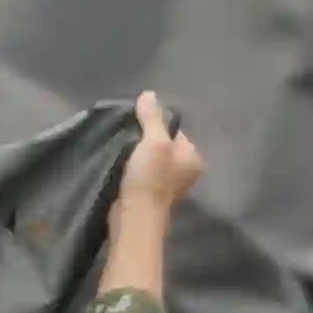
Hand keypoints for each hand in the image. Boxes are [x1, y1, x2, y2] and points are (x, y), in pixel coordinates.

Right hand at [104, 91, 206, 289]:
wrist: (134, 218)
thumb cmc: (149, 179)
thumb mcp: (153, 142)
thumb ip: (152, 118)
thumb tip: (149, 94)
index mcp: (192, 157)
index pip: (174, 131)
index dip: (154, 126)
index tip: (134, 129)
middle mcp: (186, 171)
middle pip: (162, 145)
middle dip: (144, 142)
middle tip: (125, 140)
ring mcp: (169, 185)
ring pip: (151, 160)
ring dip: (137, 157)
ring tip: (120, 154)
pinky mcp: (152, 195)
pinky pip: (143, 174)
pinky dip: (133, 171)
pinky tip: (120, 170)